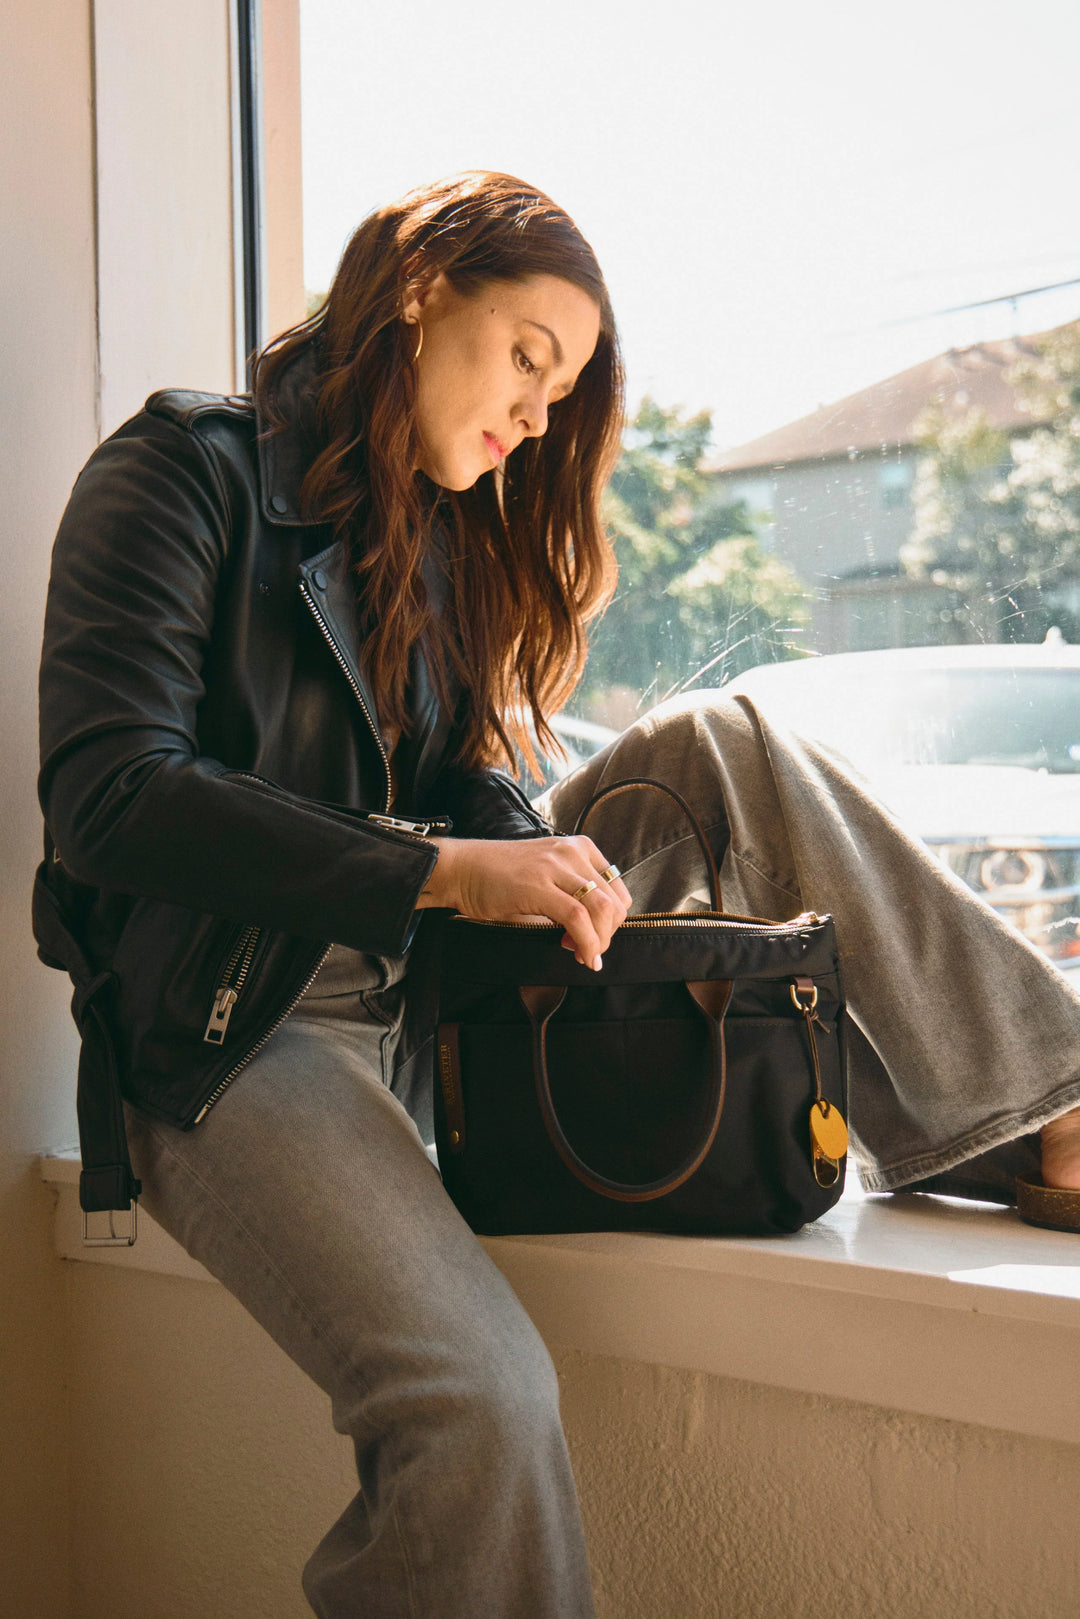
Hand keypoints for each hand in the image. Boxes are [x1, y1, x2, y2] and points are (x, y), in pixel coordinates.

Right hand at [417, 836, 631, 967]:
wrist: (462, 869)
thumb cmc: (501, 878)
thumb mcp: (548, 877)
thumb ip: (573, 896)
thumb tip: (596, 933)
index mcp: (580, 848)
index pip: (618, 890)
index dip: (614, 922)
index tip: (595, 938)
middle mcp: (572, 852)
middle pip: (614, 901)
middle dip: (607, 935)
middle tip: (588, 951)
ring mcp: (556, 866)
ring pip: (601, 909)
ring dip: (598, 941)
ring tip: (583, 955)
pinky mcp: (539, 884)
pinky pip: (577, 917)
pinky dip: (586, 943)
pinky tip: (580, 955)